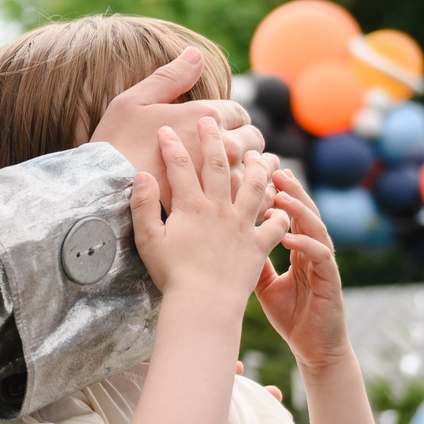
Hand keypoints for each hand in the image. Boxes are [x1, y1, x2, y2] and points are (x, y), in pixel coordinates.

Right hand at [91, 49, 267, 207]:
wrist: (106, 191)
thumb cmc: (116, 143)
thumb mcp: (134, 101)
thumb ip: (170, 77)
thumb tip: (195, 53)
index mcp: (206, 116)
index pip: (239, 113)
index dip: (230, 119)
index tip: (221, 127)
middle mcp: (224, 146)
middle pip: (253, 140)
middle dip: (244, 141)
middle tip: (233, 149)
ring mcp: (225, 179)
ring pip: (256, 171)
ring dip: (253, 169)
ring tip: (246, 173)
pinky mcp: (222, 209)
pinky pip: (251, 201)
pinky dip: (254, 198)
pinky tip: (247, 200)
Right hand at [129, 116, 288, 313]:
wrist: (204, 304)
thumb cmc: (171, 275)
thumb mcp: (148, 240)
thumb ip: (143, 205)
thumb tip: (141, 174)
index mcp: (191, 206)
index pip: (179, 166)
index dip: (172, 145)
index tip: (166, 129)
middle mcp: (219, 209)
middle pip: (219, 166)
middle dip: (214, 139)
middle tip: (212, 119)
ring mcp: (242, 225)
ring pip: (255, 186)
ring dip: (258, 167)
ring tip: (260, 154)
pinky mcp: (258, 245)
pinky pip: (275, 224)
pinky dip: (280, 212)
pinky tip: (282, 204)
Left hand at [254, 169, 352, 372]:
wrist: (314, 348)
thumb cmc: (290, 313)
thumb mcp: (264, 281)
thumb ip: (253, 257)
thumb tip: (227, 236)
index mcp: (298, 247)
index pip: (288, 213)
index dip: (276, 193)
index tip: (257, 172)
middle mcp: (313, 250)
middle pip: (304, 211)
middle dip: (290, 189)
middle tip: (272, 169)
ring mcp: (323, 263)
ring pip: (315, 227)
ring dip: (299, 210)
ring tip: (281, 195)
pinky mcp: (330, 280)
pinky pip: (320, 256)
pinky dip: (305, 244)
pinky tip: (288, 237)